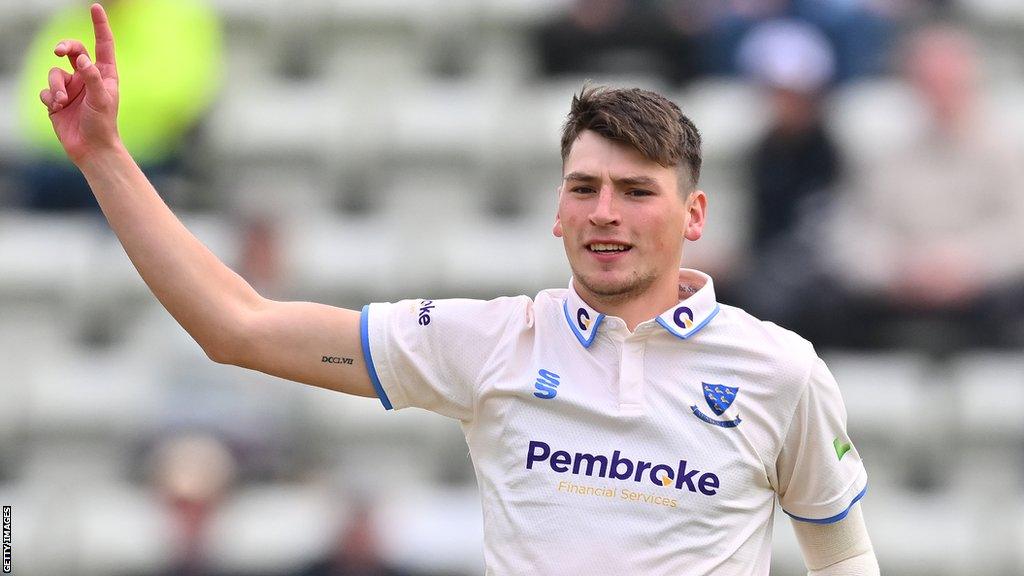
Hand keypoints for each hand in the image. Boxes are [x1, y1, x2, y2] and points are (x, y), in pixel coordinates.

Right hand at [39, 3, 119, 164]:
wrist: (91, 149)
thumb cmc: (102, 124)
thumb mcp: (102, 99)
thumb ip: (93, 77)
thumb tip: (83, 59)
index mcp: (104, 74)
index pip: (102, 45)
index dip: (99, 26)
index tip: (96, 8)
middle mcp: (87, 77)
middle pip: (72, 50)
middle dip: (63, 47)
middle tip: (58, 51)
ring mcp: (72, 88)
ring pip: (54, 72)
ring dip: (55, 85)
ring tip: (60, 101)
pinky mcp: (57, 100)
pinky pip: (46, 90)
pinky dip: (49, 97)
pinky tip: (56, 109)